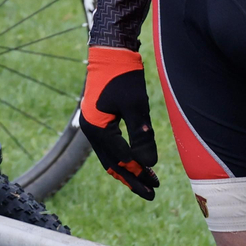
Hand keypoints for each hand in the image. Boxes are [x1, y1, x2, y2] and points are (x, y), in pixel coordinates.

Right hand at [78, 45, 159, 200]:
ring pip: (110, 156)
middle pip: (112, 163)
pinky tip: (136, 163)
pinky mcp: (99, 119)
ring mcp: (93, 124)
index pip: (120, 159)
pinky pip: (110, 146)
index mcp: (97, 128)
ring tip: (147, 182)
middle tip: (151, 194)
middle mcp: (91, 129)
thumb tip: (148, 165)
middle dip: (132, 179)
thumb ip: (141, 136)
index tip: (155, 185)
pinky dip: (123, 157)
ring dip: (129, 170)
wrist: (111, 52)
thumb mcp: (136, 106)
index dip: (138, 174)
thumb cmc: (124, 76)